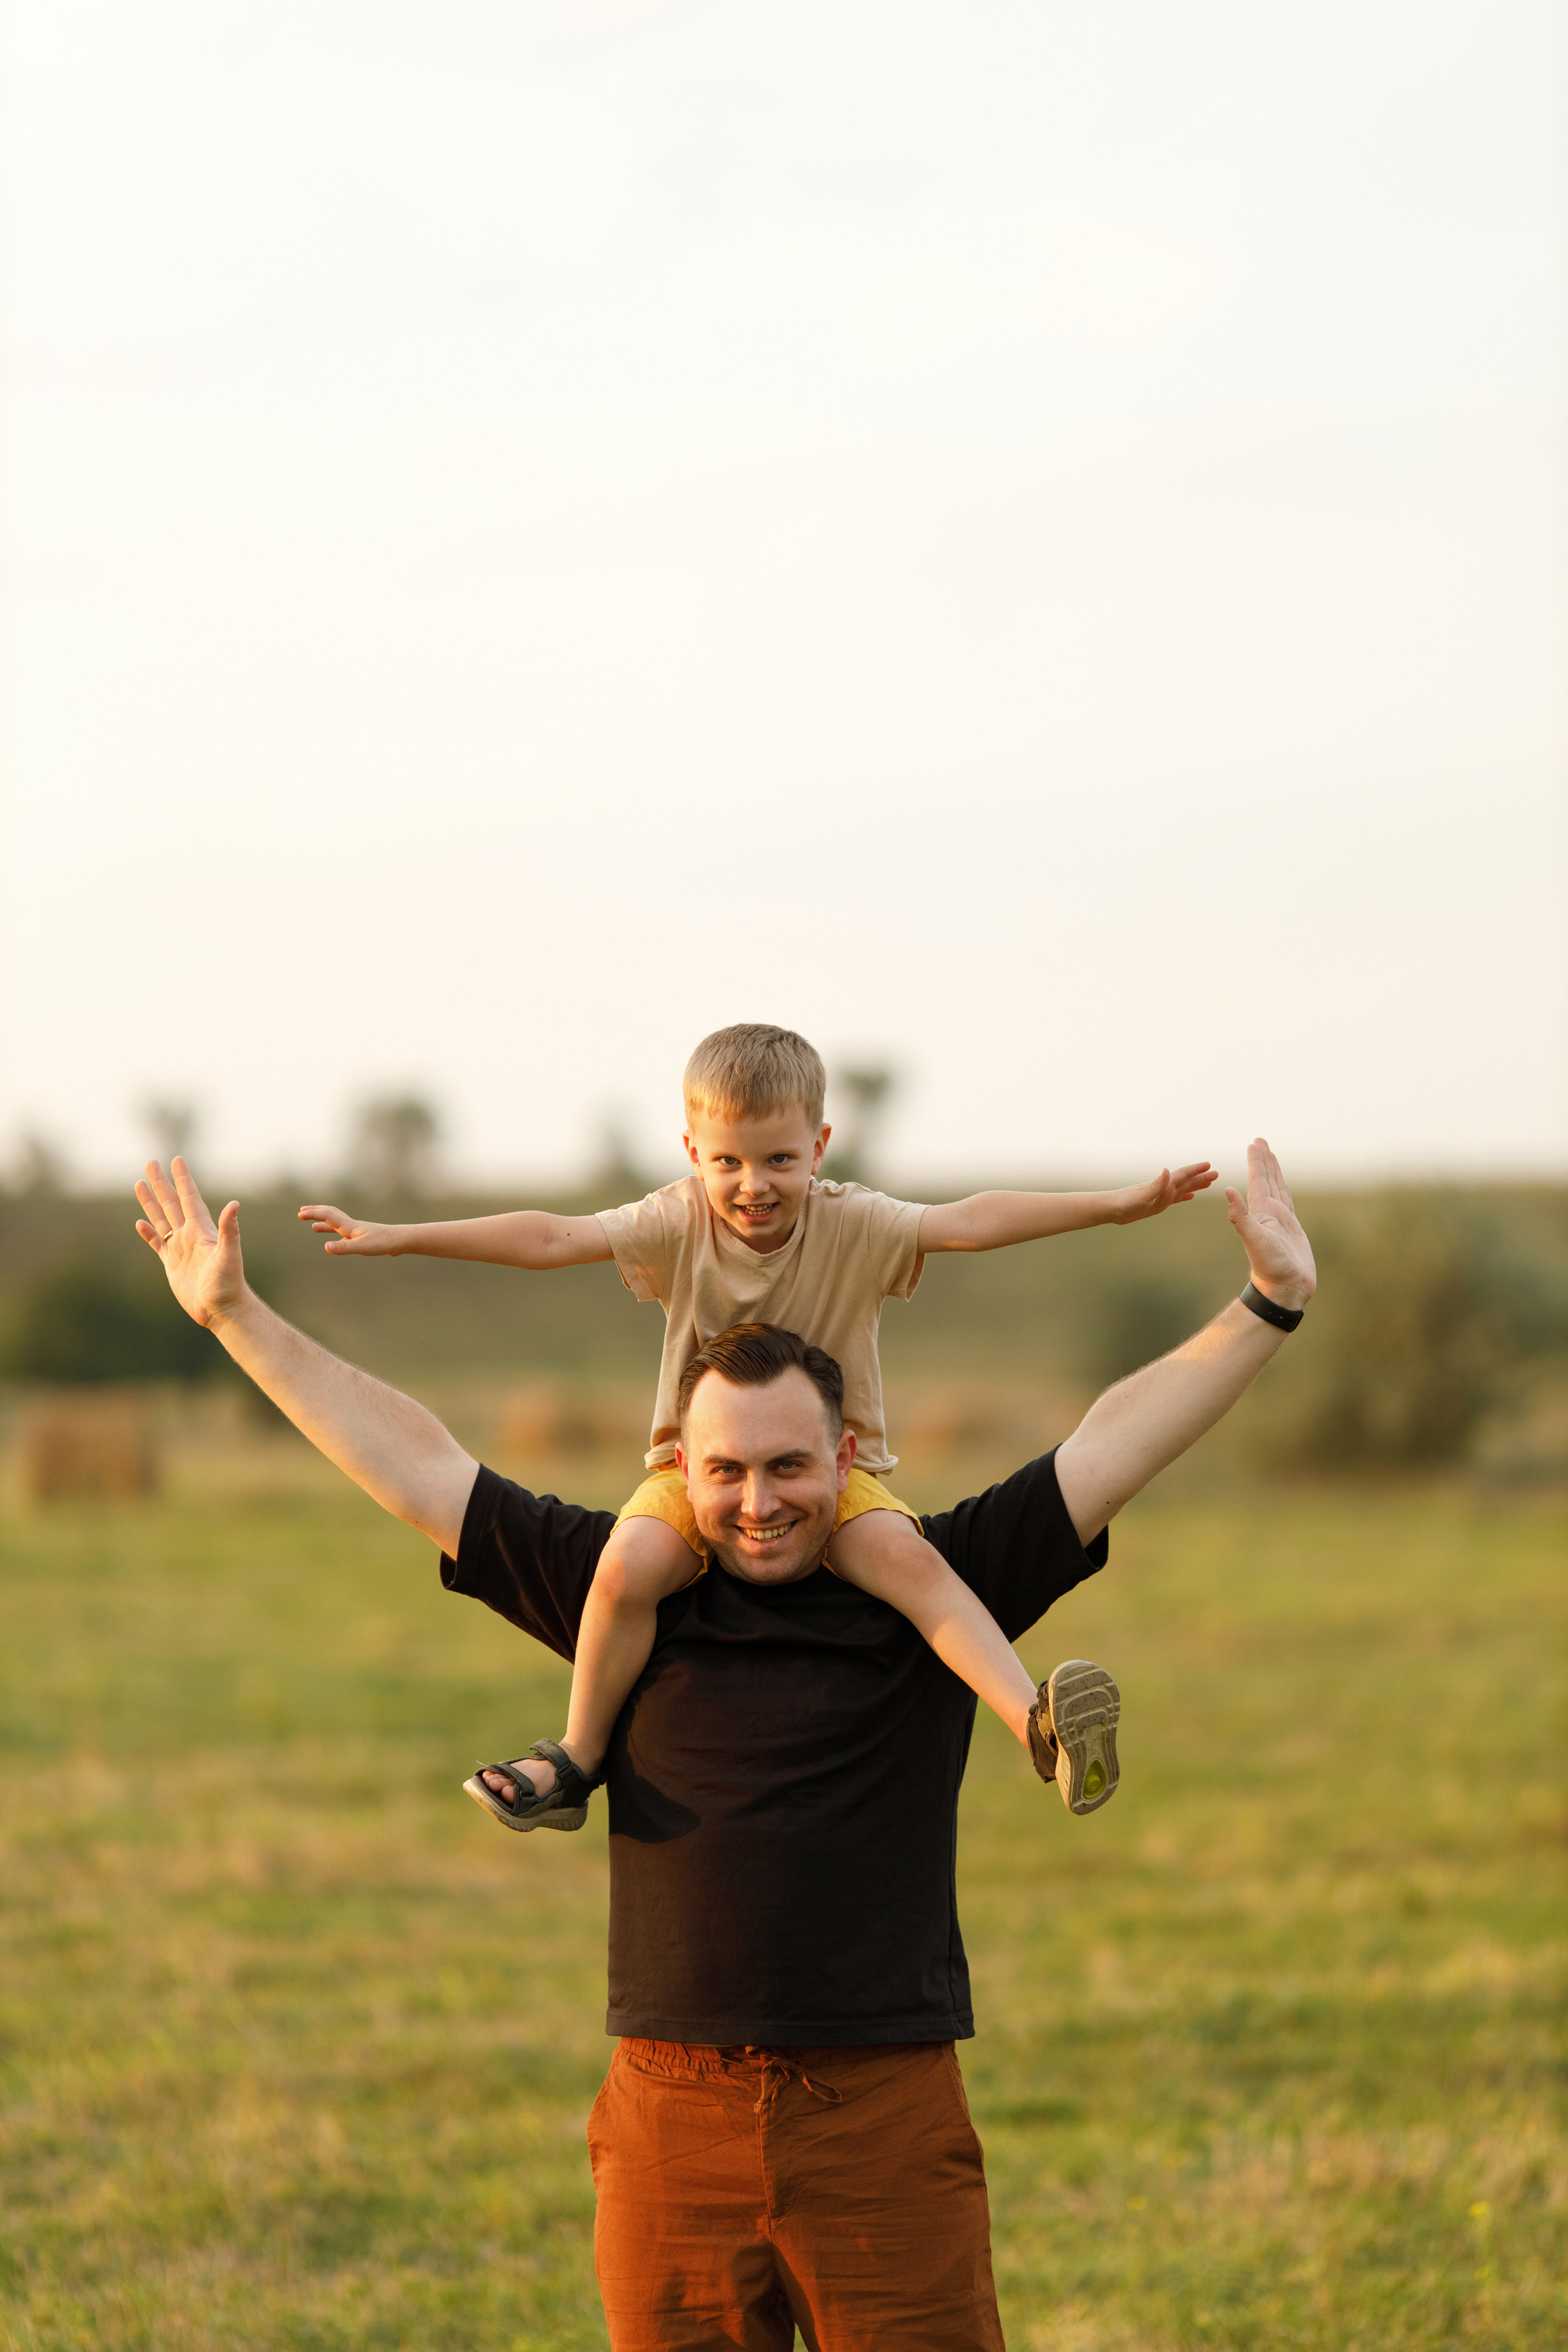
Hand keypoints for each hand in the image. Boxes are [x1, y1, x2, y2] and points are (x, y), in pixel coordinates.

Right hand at [134, 1158, 247, 1327]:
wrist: (221, 1310)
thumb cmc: (228, 1284)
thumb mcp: (229, 1254)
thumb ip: (229, 1230)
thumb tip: (234, 1203)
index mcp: (201, 1230)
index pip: (189, 1198)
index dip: (183, 1179)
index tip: (176, 1159)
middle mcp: (190, 1236)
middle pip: (171, 1203)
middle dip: (161, 1183)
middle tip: (151, 1162)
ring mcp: (180, 1249)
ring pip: (161, 1220)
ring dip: (150, 1203)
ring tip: (139, 1184)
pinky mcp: (173, 1265)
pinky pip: (158, 1245)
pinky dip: (148, 1234)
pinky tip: (140, 1223)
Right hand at [297, 1204, 401, 1255]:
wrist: (401, 1241)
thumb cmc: (383, 1243)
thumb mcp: (362, 1247)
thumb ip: (344, 1247)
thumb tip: (326, 1247)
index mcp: (349, 1226)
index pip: (327, 1216)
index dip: (313, 1214)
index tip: (299, 1213)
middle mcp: (352, 1226)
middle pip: (331, 1214)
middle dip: (315, 1212)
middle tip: (302, 1211)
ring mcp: (358, 1231)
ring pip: (337, 1223)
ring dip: (324, 1223)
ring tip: (314, 1227)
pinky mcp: (363, 1237)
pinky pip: (344, 1232)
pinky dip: (337, 1233)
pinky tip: (338, 1242)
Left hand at [1110, 1161, 1217, 1223]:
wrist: (1112, 1209)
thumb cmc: (1125, 1202)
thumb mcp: (1143, 1194)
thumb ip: (1156, 1184)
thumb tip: (1167, 1170)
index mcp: (1163, 1185)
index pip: (1183, 1175)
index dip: (1196, 1170)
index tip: (1209, 1165)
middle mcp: (1164, 1189)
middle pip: (1187, 1181)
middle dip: (1201, 1177)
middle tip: (1216, 1173)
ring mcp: (1161, 1196)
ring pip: (1183, 1189)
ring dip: (1195, 1185)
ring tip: (1208, 1182)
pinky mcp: (1157, 1204)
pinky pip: (1175, 1199)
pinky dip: (1184, 1196)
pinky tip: (1190, 1196)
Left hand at [1225, 1139, 1315, 1311]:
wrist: (1283, 1289)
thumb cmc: (1270, 1267)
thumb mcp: (1254, 1240)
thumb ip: (1241, 1217)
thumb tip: (1227, 1190)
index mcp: (1260, 1212)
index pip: (1258, 1180)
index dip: (1257, 1161)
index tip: (1254, 1143)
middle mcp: (1268, 1213)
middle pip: (1265, 1180)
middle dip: (1263, 1160)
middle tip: (1259, 1140)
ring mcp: (1280, 1220)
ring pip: (1276, 1188)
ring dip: (1273, 1172)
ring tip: (1270, 1155)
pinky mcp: (1291, 1229)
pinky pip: (1287, 1202)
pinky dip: (1284, 1190)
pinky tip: (1280, 1185)